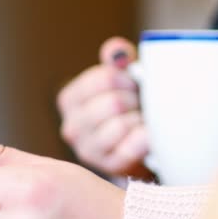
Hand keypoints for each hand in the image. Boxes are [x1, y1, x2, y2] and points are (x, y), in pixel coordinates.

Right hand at [57, 37, 151, 179]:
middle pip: (113, 103)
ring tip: (141, 121)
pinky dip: (144, 139)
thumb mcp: (123, 77)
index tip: (134, 85)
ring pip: (121, 125)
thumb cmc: (130, 106)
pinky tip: (147, 135)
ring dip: (139, 121)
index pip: (105, 78)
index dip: (128, 79)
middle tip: (140, 105)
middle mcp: (72, 127)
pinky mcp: (106, 167)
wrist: (142, 147)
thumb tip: (117, 52)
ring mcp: (87, 150)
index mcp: (70, 99)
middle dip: (134, 101)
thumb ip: (118, 57)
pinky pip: (130, 148)